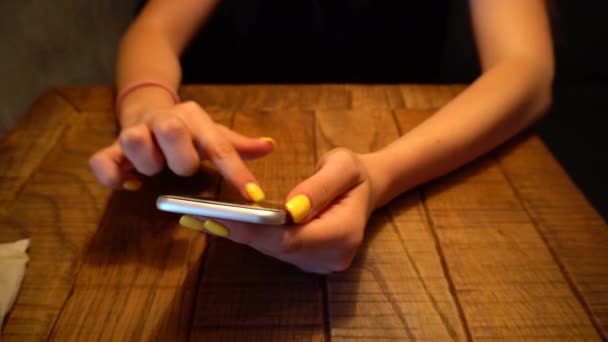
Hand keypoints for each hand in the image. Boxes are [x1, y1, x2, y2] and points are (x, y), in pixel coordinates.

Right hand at [89, 87, 272, 200]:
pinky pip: (101, 162)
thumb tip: (269, 146)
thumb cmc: (188, 130)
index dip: (236, 173)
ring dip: (148, 162)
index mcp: (194, 119)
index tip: (252, 196)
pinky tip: (131, 184)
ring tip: (155, 171)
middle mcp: (163, 121)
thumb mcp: (213, 134)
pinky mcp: (111, 149)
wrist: (147, 108)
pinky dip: (113, 177)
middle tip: (185, 169)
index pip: (219, 146)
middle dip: (182, 158)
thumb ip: (238, 145)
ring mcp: (134, 133)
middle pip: (171, 130)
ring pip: (134, 140)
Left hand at [180, 148, 379, 273]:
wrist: (365, 189)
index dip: (256, 230)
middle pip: (278, 248)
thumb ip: (319, 186)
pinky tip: (225, 222)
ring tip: (202, 217)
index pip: (292, 239)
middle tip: (199, 214)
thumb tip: (291, 209)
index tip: (222, 215)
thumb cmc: (353, 173)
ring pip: (274, 251)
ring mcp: (319, 263)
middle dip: (240, 231)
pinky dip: (251, 235)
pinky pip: (276, 249)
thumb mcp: (342, 165)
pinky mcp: (308, 261)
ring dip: (240, 234)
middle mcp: (331, 257)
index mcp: (344, 234)